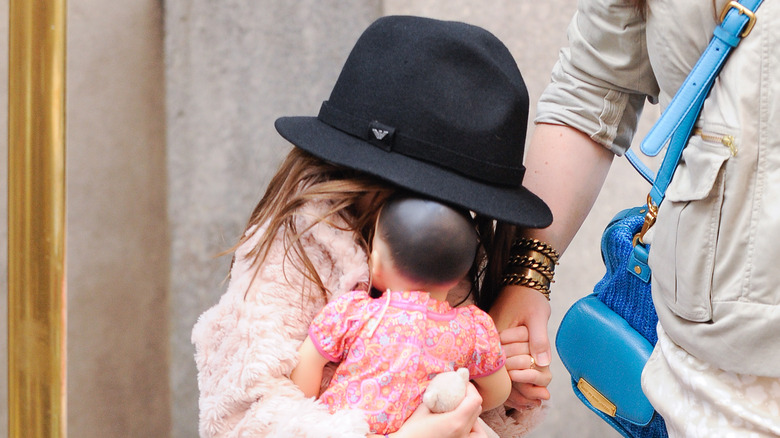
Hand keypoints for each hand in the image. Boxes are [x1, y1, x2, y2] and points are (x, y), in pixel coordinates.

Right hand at [392, 383, 485, 437]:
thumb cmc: (412, 432)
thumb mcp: (421, 410)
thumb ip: (435, 397)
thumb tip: (441, 387)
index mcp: (455, 421)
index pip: (474, 400)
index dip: (470, 388)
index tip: (461, 384)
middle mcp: (462, 433)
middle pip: (477, 410)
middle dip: (470, 398)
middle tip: (458, 393)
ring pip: (476, 423)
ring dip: (471, 412)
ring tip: (458, 409)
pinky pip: (473, 434)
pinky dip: (471, 427)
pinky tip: (460, 423)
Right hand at [490, 285, 551, 408]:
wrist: (520, 281)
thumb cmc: (529, 297)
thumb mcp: (538, 317)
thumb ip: (539, 340)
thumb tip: (542, 364)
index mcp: (497, 336)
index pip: (505, 369)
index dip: (521, 385)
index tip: (539, 395)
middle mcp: (491, 342)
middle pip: (502, 375)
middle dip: (521, 390)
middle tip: (541, 400)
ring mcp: (493, 343)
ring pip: (502, 372)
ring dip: (518, 386)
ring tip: (536, 400)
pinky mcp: (497, 343)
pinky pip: (504, 364)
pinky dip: (515, 376)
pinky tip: (526, 387)